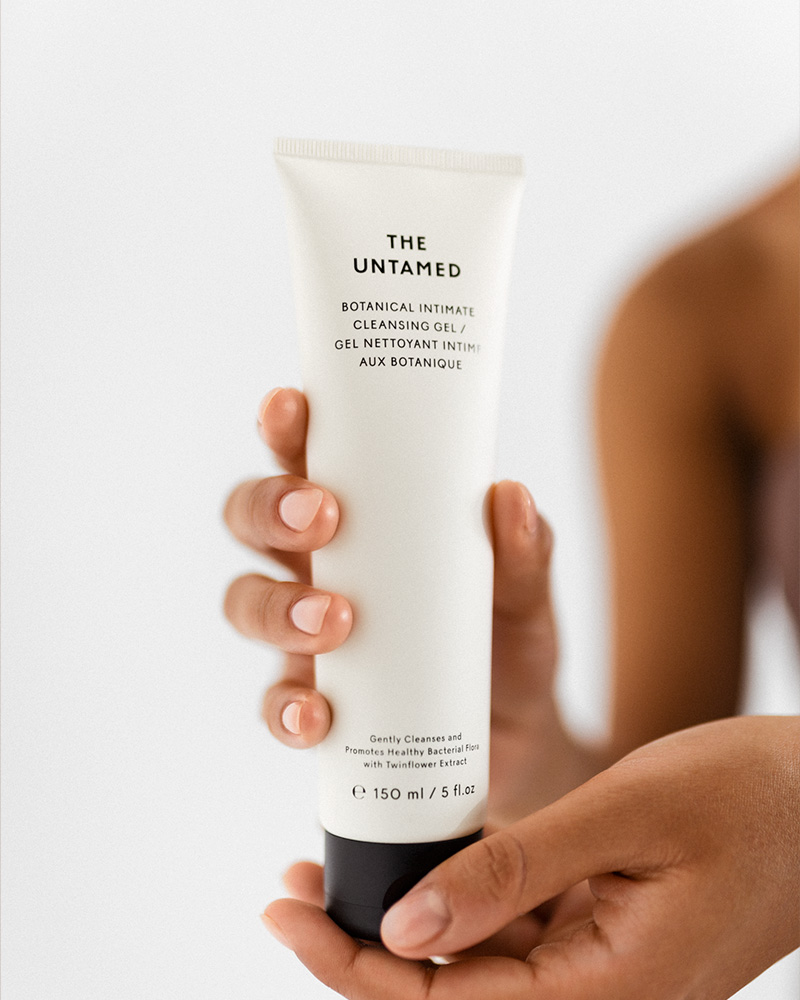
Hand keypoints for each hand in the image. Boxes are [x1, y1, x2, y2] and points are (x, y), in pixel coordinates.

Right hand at [223, 387, 593, 824]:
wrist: (517, 741)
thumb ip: (527, 553)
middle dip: (270, 506)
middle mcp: (321, 566)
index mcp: (365, 518)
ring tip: (338, 618)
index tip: (291, 406)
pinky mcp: (314, 703)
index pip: (309, 456)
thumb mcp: (529, 597)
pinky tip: (317, 715)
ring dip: (277, 605)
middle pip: (252, 517)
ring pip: (246, 601)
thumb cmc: (508, 643)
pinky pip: (274, 702)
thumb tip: (508, 495)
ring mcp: (308, 636)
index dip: (286, 426)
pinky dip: (286, 707)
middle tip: (323, 516)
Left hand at [264, 716, 799, 999]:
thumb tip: (404, 930)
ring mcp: (603, 970)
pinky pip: (517, 932)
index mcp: (611, 995)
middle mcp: (601, 998)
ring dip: (404, 924)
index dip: (353, 970)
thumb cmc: (748, 797)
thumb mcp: (626, 818)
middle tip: (288, 889)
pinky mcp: (605, 934)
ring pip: (476, 965)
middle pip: (450, 997)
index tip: (285, 911)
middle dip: (359, 952)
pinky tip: (423, 859)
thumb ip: (514, 876)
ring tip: (335, 869)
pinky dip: (461, 901)